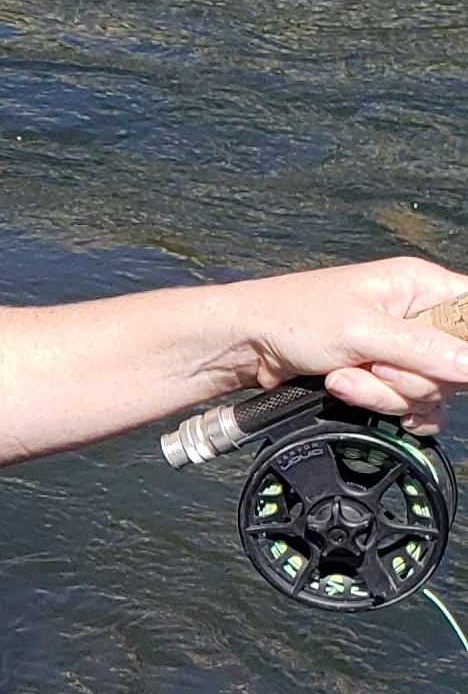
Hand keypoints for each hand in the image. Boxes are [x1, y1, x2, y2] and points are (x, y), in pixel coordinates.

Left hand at [225, 258, 467, 425]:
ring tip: (343, 374)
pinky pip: (409, 407)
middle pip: (454, 364)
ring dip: (382, 393)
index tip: (445, 363)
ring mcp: (399, 351)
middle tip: (371, 364)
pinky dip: (380, 407)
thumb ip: (423, 349)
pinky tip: (348, 392)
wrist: (247, 347)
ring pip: (428, 391)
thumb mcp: (362, 331)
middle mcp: (415, 316)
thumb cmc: (291, 318)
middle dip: (408, 376)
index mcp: (419, 285)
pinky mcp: (382, 380)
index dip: (463, 345)